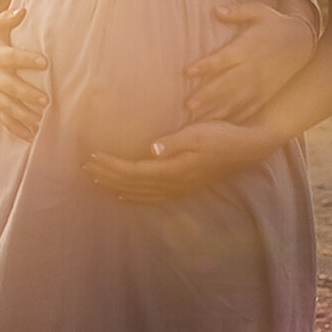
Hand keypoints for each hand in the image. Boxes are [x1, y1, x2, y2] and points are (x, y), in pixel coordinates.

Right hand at [0, 8, 48, 141]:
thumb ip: (8, 18)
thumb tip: (23, 9)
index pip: (13, 58)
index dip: (28, 60)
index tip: (45, 63)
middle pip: (11, 87)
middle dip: (27, 95)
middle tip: (45, 100)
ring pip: (8, 107)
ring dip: (24, 115)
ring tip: (41, 121)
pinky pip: (3, 119)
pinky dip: (16, 129)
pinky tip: (31, 137)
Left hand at [82, 121, 284, 201]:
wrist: (246, 149)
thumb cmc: (222, 136)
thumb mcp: (198, 133)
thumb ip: (174, 143)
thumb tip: (152, 148)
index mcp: (173, 169)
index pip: (133, 171)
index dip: (111, 166)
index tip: (92, 157)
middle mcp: (173, 183)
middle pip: (132, 183)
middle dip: (107, 176)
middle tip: (85, 167)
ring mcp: (179, 188)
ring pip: (140, 192)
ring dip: (116, 186)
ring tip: (97, 179)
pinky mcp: (184, 187)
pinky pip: (153, 197)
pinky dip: (135, 196)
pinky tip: (125, 196)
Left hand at [183, 2, 315, 122]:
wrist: (304, 42)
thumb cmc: (275, 24)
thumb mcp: (258, 11)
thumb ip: (237, 12)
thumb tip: (215, 10)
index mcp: (247, 48)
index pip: (224, 58)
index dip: (206, 65)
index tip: (188, 72)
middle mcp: (253, 68)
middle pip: (227, 84)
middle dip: (208, 96)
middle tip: (188, 106)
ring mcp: (261, 84)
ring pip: (237, 101)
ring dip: (218, 112)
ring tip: (198, 122)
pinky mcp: (267, 94)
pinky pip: (250, 110)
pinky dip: (236, 119)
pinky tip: (220, 128)